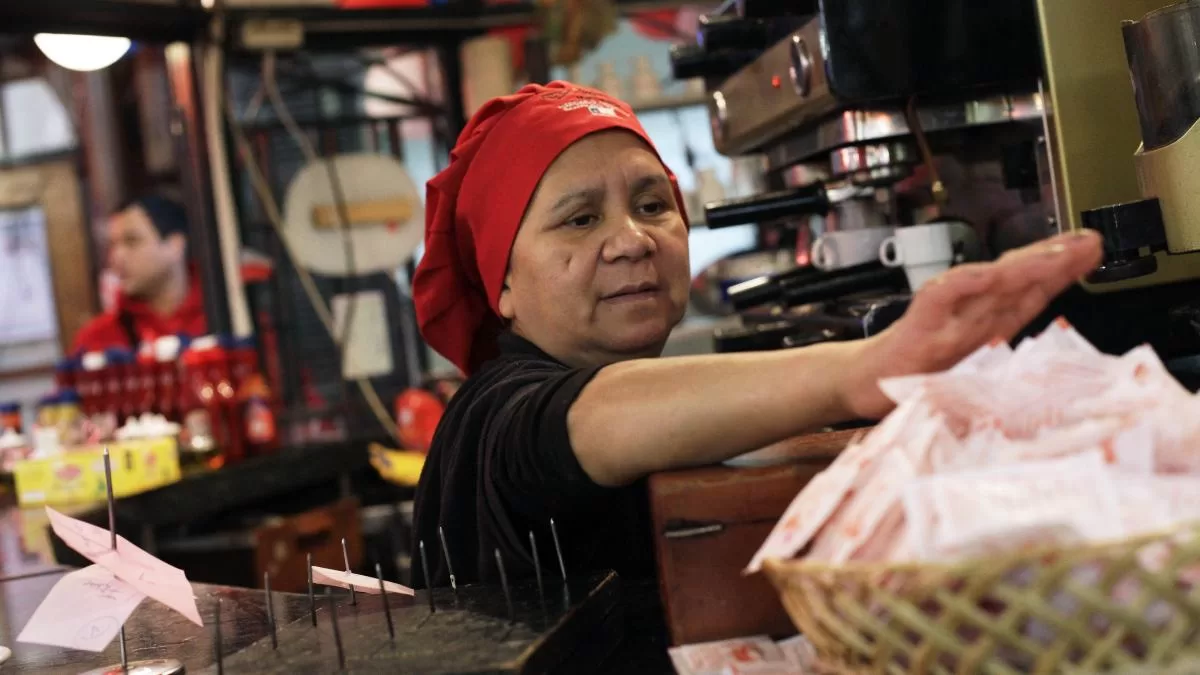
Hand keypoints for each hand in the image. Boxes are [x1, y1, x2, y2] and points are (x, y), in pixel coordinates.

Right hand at [842, 230, 1103, 418]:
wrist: (868, 381)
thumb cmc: (917, 373)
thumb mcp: (971, 371)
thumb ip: (1003, 364)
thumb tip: (1061, 375)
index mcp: (988, 325)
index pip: (1032, 292)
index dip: (1064, 272)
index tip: (1093, 252)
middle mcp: (972, 313)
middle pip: (1019, 280)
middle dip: (1056, 258)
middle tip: (1090, 241)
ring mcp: (947, 315)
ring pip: (991, 283)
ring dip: (1026, 265)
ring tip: (1057, 252)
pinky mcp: (919, 323)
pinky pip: (944, 297)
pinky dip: (965, 283)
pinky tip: (989, 272)